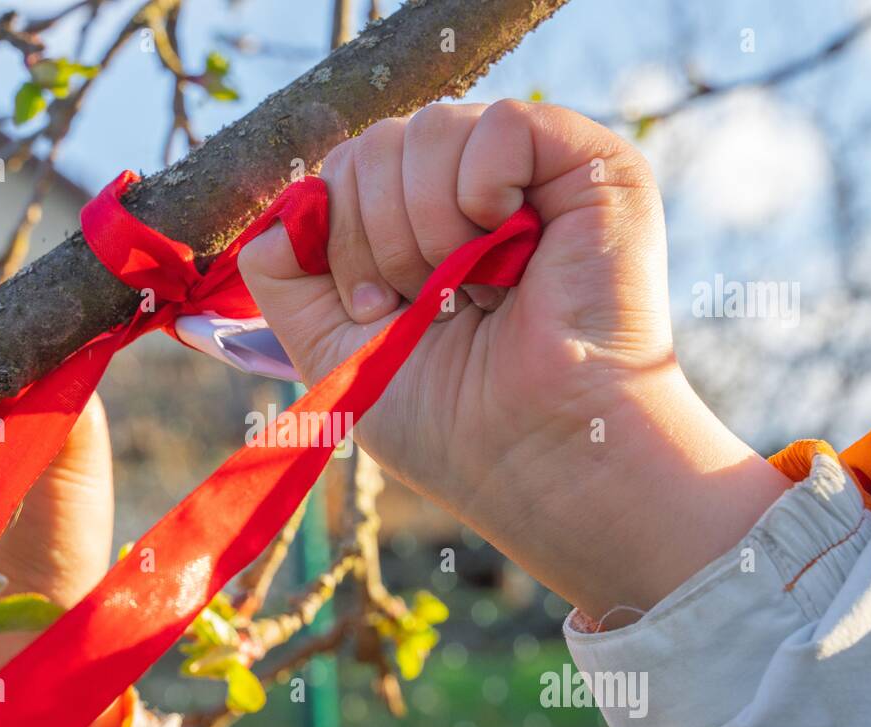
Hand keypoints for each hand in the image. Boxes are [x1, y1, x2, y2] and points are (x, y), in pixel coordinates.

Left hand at [239, 101, 789, 618]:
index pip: (343, 173)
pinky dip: (485, 189)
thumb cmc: (453, 423)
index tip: (373, 309)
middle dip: (375, 238)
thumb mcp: (337, 353)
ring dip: (425, 226)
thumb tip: (278, 214)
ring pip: (428, 130)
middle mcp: (473, 195)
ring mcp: (533, 177)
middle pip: (374, 146)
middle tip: (426, 304)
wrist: (542, 457)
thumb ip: (288, 280)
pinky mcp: (592, 167)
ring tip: (472, 290)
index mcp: (420, 231)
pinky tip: (512, 248)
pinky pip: (504, 124)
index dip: (337, 237)